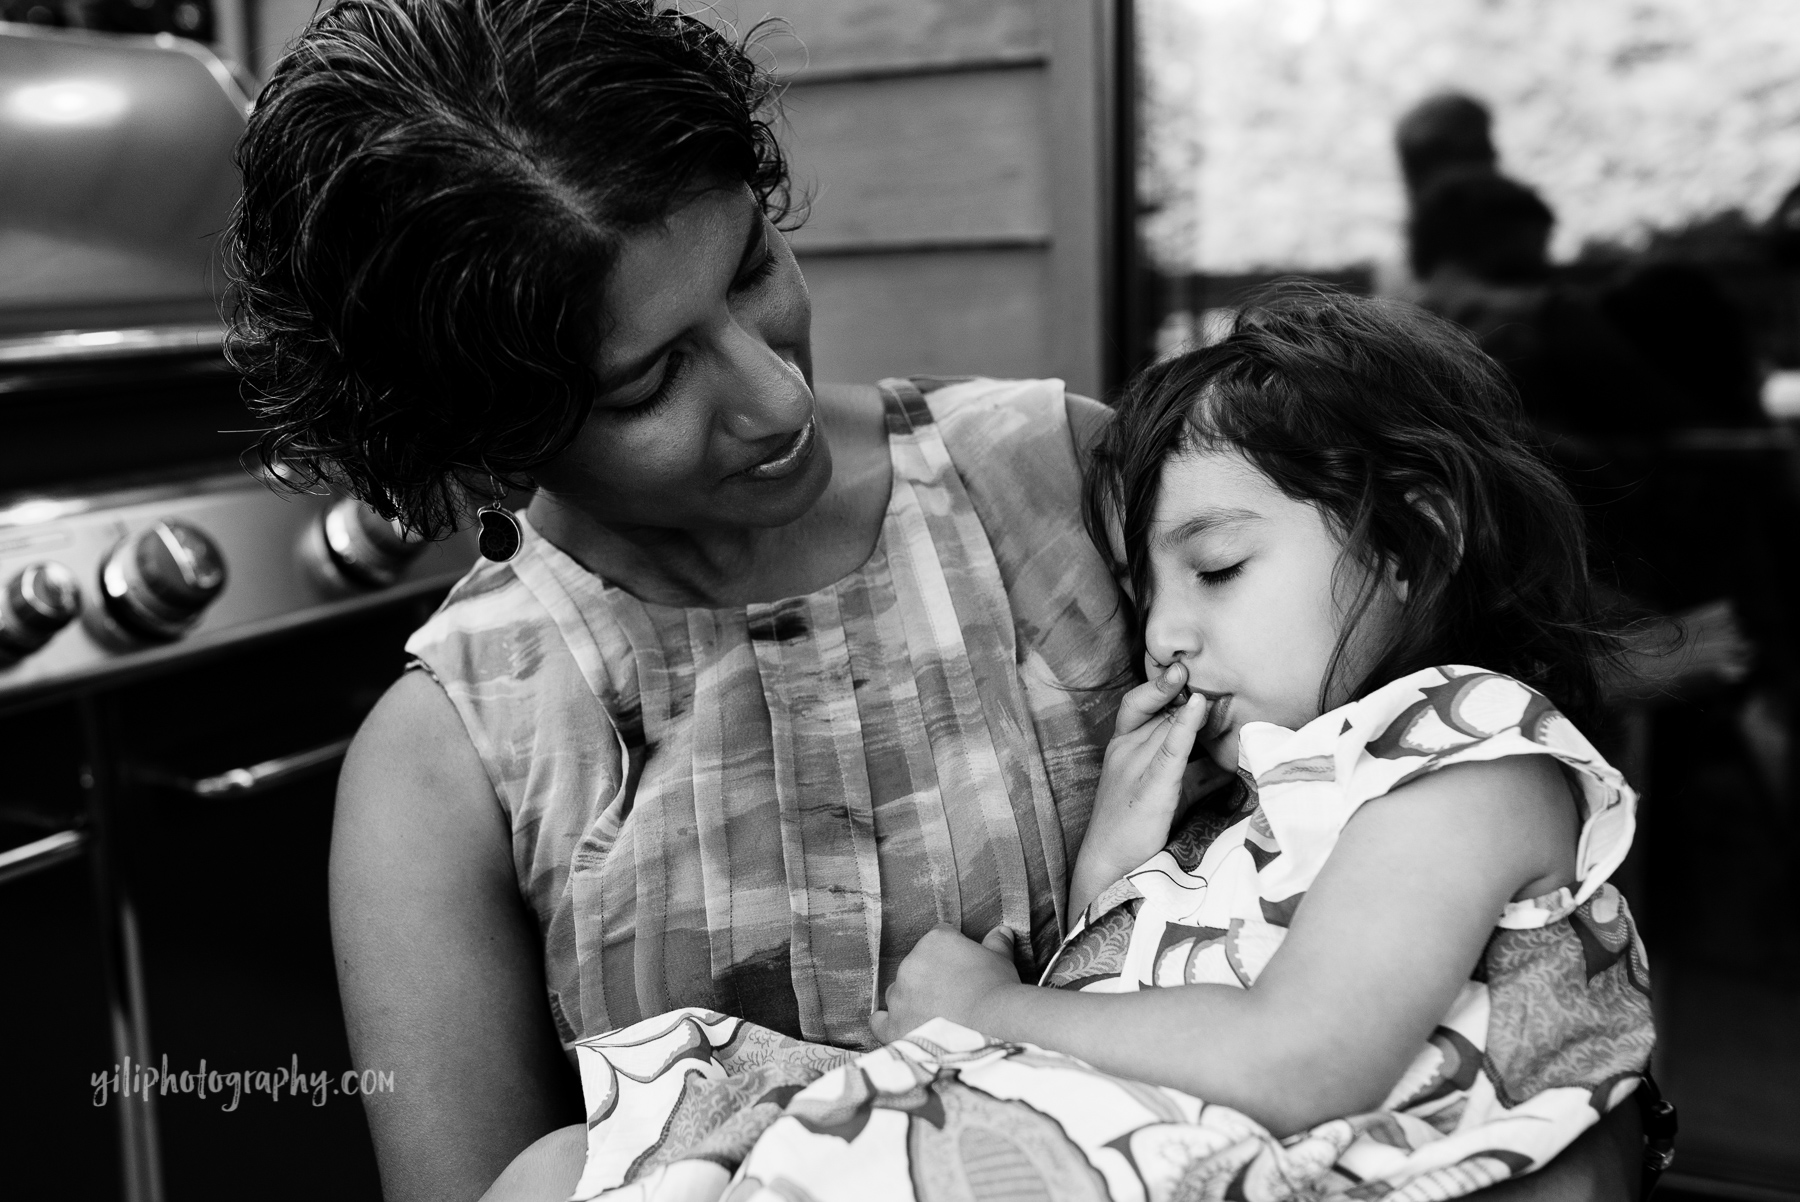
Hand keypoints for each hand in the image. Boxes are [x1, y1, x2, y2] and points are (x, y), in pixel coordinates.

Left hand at [871, 925, 1021, 1043]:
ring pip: (898, 992)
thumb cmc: (999, 990)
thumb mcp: (1001, 961)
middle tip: (955, 996)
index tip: (963, 969)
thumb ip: (996, 943)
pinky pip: (880, 1022)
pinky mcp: (894, 1025)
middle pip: (916, 967)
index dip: (953, 954)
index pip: (939, 939)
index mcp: (935, 942)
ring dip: (912, 1000)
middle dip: (932, 978)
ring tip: (935, 1015)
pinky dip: (888, 1023)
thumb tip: (1001, 931)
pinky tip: (901, 1026)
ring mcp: (900, 996)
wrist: (994, 1026)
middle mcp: (910, 964)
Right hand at [1069, 661, 1208, 912]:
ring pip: (1167, 723)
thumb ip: (1195, 773)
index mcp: (1122, 747)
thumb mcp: (1168, 792)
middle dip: (1185, 692)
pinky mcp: (1150, 786)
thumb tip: (1230, 763)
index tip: (1182, 669)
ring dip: (1195, 705)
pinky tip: (1198, 705)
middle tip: (1214, 672)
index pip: (1139, 703)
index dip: (1160, 685)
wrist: (1109, 866)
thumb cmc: (1136, 831)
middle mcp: (1124, 749)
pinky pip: (1169, 748)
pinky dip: (1185, 725)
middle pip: (1161, 710)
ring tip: (1220, 683)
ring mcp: (1134, 766)